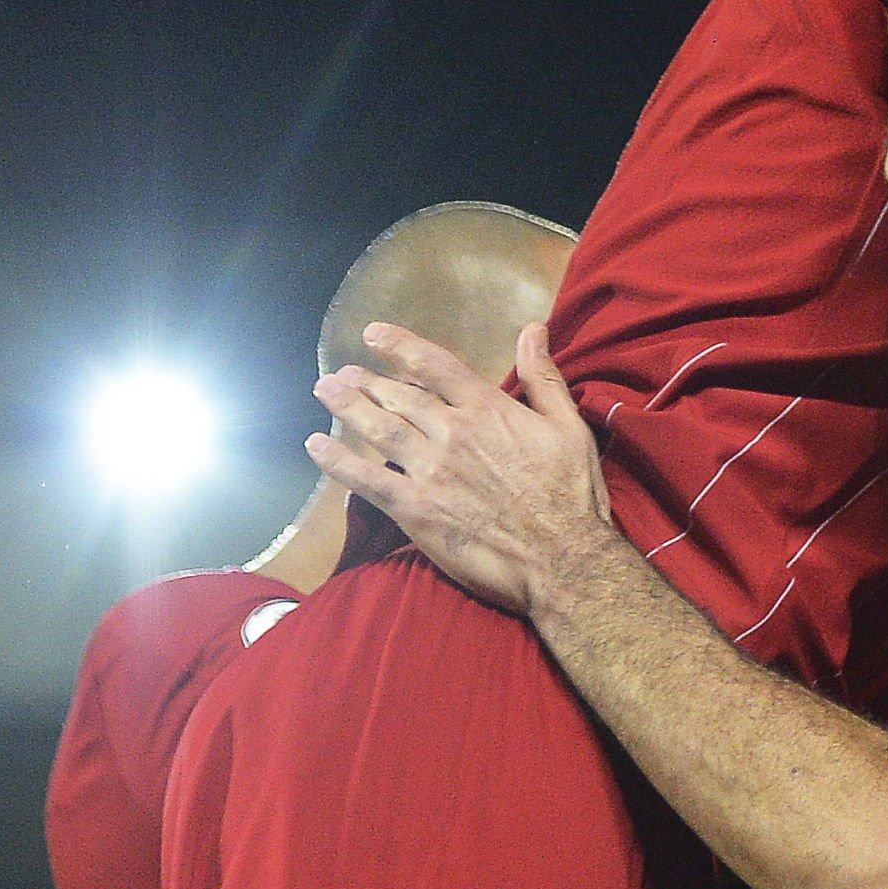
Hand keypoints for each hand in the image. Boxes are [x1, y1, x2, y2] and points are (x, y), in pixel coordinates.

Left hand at [309, 323, 614, 614]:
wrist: (563, 559)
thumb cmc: (572, 495)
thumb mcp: (569, 428)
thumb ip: (544, 378)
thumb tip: (534, 329)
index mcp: (489, 409)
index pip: (434, 366)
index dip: (400, 346)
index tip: (374, 335)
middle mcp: (452, 432)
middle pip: (399, 396)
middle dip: (366, 380)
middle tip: (342, 373)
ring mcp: (430, 471)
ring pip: (378, 429)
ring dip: (348, 407)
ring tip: (326, 392)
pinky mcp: (415, 509)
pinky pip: (366, 480)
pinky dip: (337, 461)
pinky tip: (315, 446)